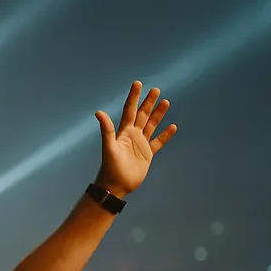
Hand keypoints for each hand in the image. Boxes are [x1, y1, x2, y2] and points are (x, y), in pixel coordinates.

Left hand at [94, 81, 177, 195]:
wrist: (116, 186)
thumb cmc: (110, 168)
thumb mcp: (108, 147)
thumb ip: (106, 130)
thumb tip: (98, 112)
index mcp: (123, 132)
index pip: (129, 110)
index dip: (133, 97)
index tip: (138, 83)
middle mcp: (132, 135)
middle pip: (142, 115)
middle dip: (148, 102)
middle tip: (156, 90)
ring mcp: (140, 144)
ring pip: (151, 126)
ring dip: (158, 115)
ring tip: (166, 102)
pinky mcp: (147, 154)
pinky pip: (158, 142)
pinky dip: (165, 135)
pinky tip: (172, 127)